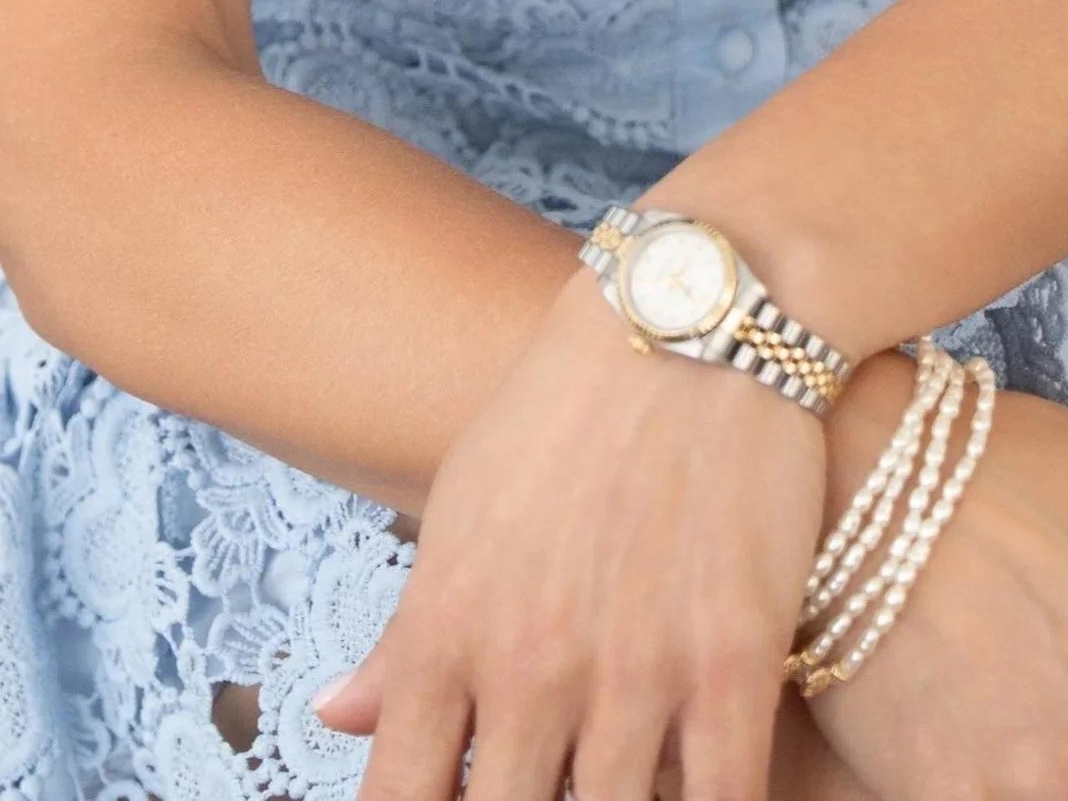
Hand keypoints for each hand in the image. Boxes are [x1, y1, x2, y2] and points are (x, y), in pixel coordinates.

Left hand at [316, 266, 824, 800]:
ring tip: (608, 782)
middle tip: (537, 785)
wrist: (694, 315)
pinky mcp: (735, 666)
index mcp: (446, 628)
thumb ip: (403, 634)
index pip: (398, 798)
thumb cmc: (565, 408)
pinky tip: (695, 794)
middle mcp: (527, 667)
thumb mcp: (461, 507)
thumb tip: (333, 719)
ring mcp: (633, 673)